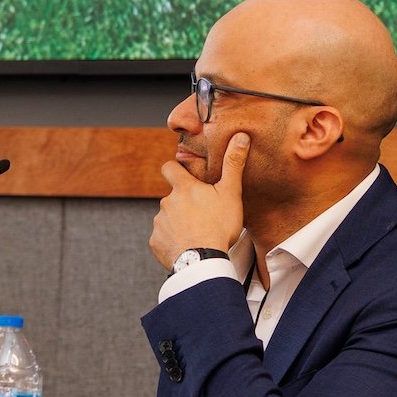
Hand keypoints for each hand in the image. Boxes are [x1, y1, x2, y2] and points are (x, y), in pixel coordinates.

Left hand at [149, 133, 248, 268]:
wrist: (202, 259)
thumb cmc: (219, 225)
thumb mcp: (230, 193)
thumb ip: (233, 164)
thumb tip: (240, 136)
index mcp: (183, 188)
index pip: (169, 167)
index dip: (175, 168)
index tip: (184, 173)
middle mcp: (166, 202)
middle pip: (173, 197)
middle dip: (184, 203)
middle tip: (203, 214)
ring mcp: (159, 222)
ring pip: (168, 218)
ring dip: (179, 223)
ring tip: (197, 233)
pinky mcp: (155, 242)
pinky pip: (163, 238)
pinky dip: (173, 241)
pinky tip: (187, 246)